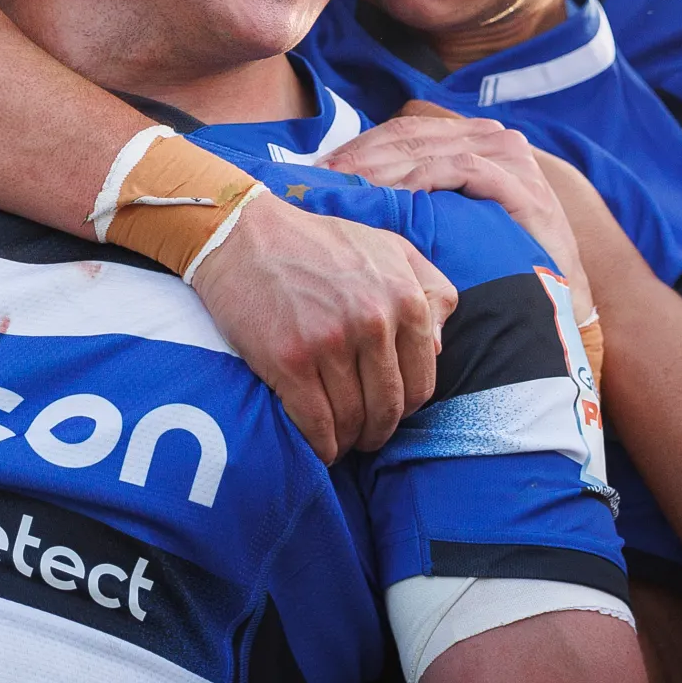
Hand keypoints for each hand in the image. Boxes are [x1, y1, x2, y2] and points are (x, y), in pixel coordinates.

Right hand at [187, 191, 455, 460]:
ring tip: (340, 440)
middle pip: (388, 407)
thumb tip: (438, 347)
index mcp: (404, 297)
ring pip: (353, 421)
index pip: (421, 382)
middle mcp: (373, 322)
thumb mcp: (389, 247)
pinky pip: (317, 425)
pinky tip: (319, 445)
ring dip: (348, 441)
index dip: (405, 406)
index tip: (387, 411)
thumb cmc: (317, 243)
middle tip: (363, 434)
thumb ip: (430, 288)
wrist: (244, 236)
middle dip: (378, 431)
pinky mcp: (290, 361)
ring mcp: (330, 344)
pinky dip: (321, 446)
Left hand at [322, 105, 588, 299]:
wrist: (549, 308)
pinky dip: (422, 179)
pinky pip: (462, 168)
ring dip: (382, 166)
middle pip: (410, 135)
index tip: (317, 173)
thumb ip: (407, 198)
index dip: (357, 147)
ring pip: (430, 147)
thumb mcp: (441, 225)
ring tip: (345, 188)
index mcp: (470, 141)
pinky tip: (391, 198)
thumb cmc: (485, 270)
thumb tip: (336, 189)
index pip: (402, 131)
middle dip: (360, 156)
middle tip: (320, 180)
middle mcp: (492, 141)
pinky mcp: (523, 185)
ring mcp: (511, 160)